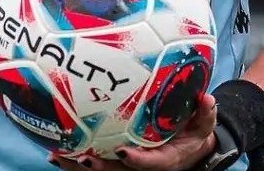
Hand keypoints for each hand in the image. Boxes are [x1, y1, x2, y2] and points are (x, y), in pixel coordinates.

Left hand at [52, 94, 217, 170]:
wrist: (188, 148)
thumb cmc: (192, 133)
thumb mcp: (202, 125)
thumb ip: (204, 114)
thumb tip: (207, 99)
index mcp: (166, 159)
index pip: (151, 164)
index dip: (138, 161)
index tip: (125, 151)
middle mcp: (144, 165)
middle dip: (101, 167)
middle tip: (83, 158)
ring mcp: (129, 164)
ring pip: (104, 169)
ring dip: (80, 164)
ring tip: (58, 156)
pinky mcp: (117, 159)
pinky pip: (96, 159)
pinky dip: (75, 158)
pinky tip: (56, 152)